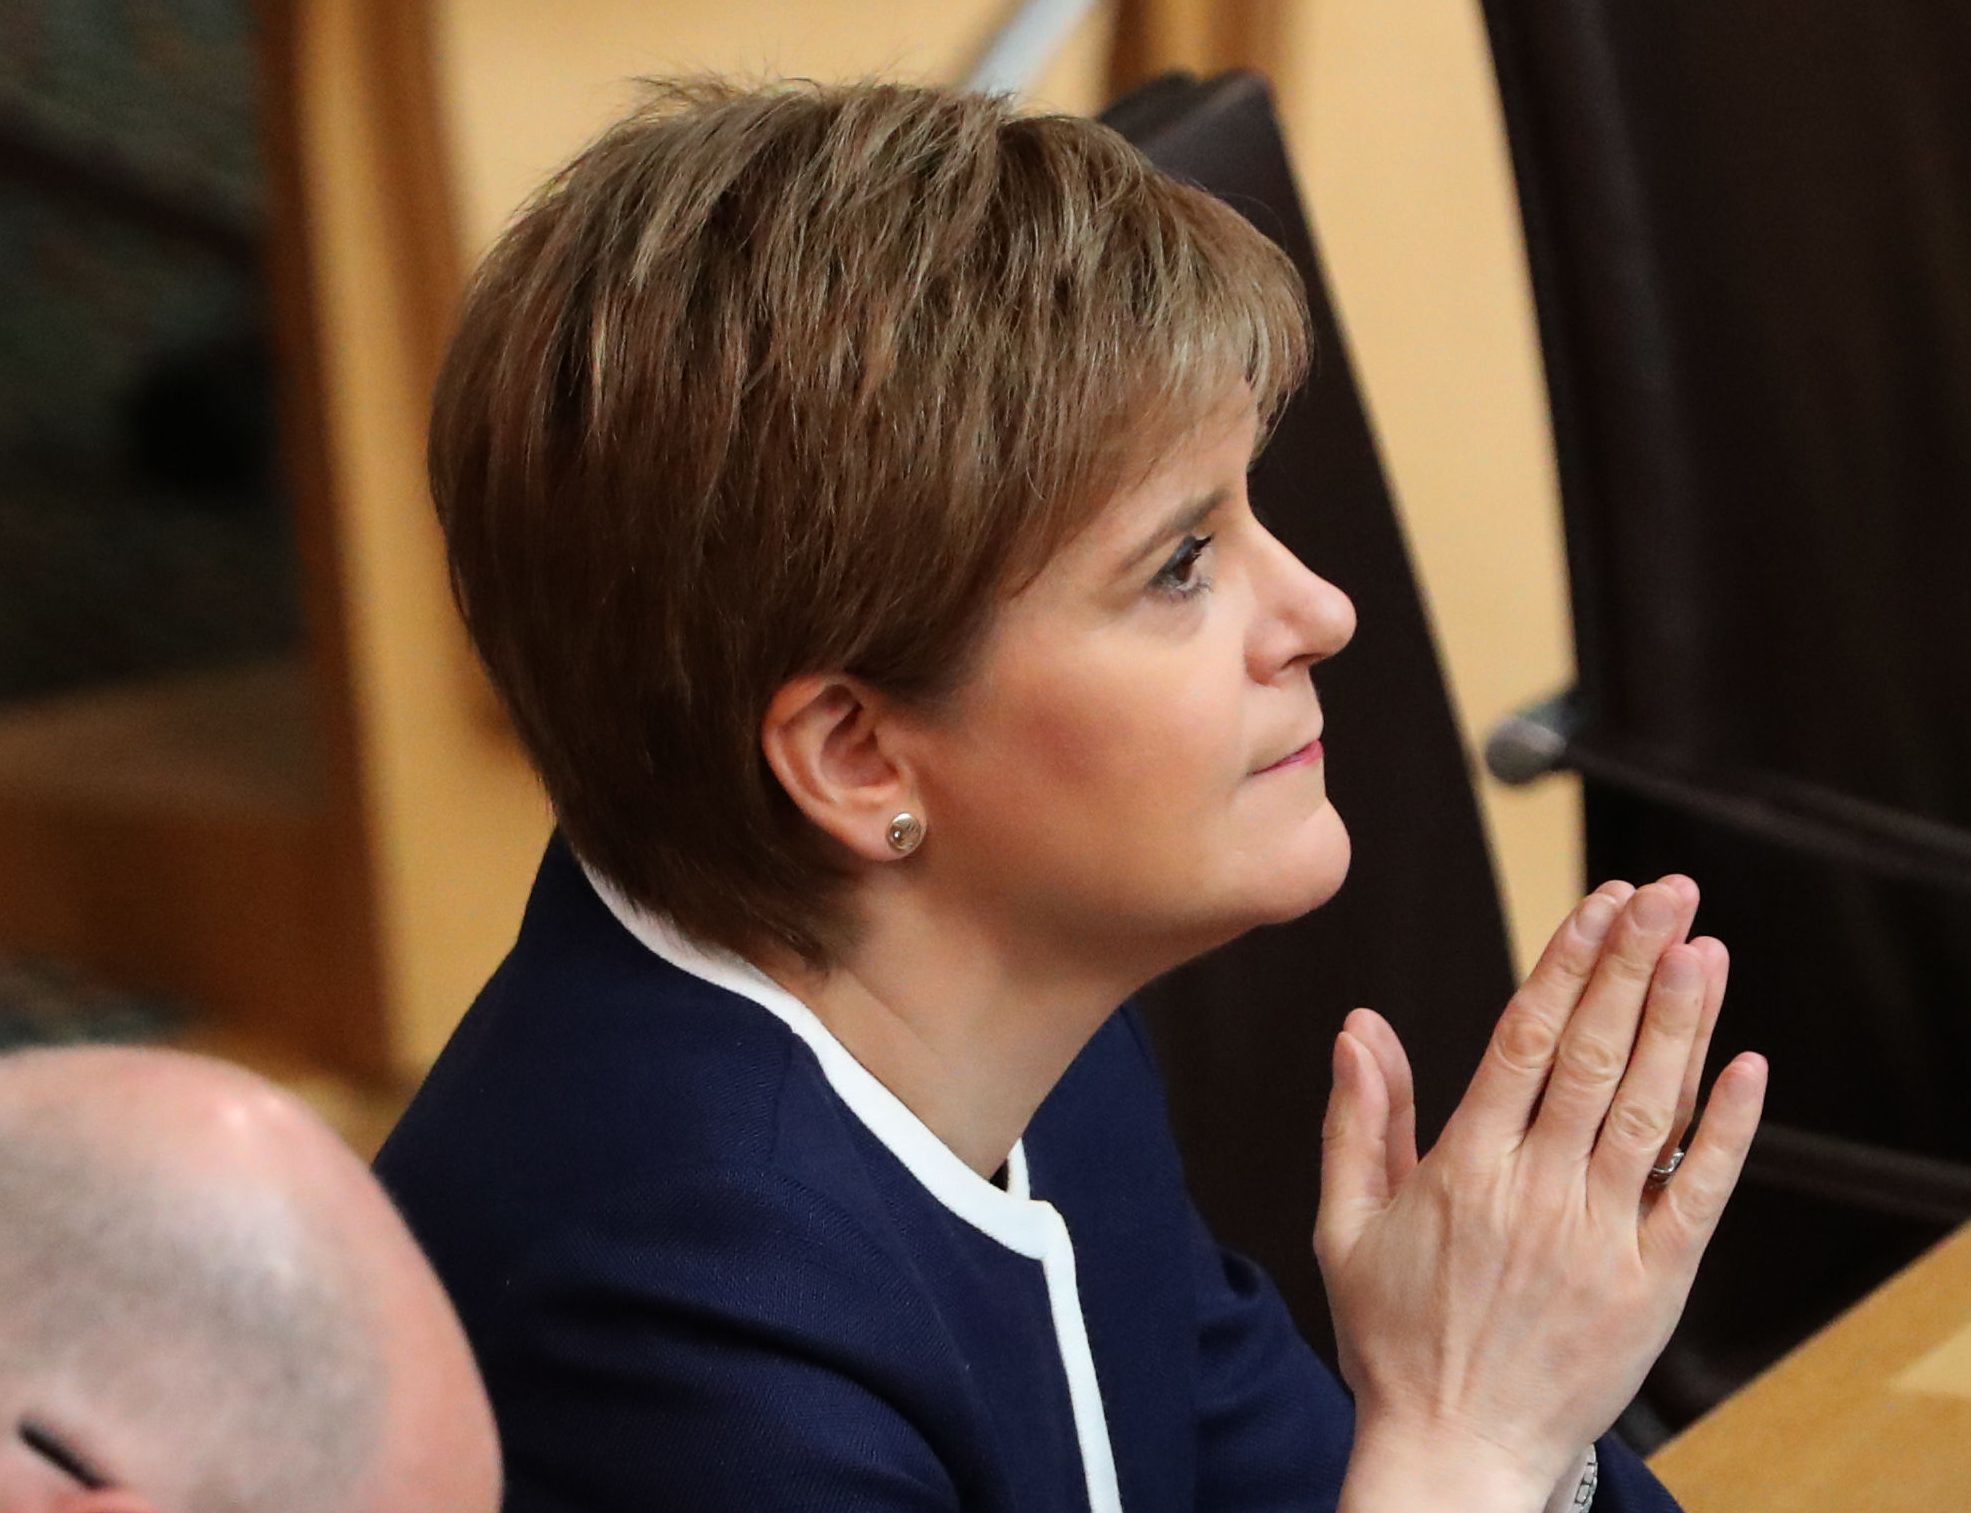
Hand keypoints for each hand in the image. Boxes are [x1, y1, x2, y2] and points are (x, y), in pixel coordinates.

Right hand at [1317, 877, 1766, 1503]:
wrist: (1455, 1453)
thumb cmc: (1393, 1339)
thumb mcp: (1344, 1227)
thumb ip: (1356, 1120)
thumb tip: (1358, 1026)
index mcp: (1462, 1170)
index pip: (1523, 1039)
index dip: (1567, 963)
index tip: (1599, 902)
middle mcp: (1536, 1193)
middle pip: (1592, 1056)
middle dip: (1631, 965)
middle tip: (1666, 894)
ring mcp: (1599, 1239)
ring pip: (1648, 1110)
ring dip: (1679, 1024)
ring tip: (1702, 948)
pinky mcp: (1651, 1285)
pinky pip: (1697, 1194)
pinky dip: (1727, 1130)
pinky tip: (1747, 1067)